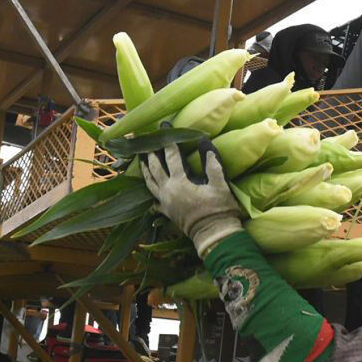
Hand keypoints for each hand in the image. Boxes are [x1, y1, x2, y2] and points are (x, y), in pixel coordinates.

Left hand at [141, 143, 241, 257]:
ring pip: (150, 183)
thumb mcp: (219, 184)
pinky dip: (151, 194)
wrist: (214, 235)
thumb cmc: (219, 209)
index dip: (169, 140)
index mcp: (179, 181)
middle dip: (150, 153)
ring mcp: (165, 203)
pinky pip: (154, 201)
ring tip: (141, 160)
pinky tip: (150, 191)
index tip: (165, 126)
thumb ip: (212, 163)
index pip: (172, 156)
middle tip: (145, 140)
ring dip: (145, 170)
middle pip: (155, 168)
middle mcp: (168, 191)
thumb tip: (205, 142)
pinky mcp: (167, 213)